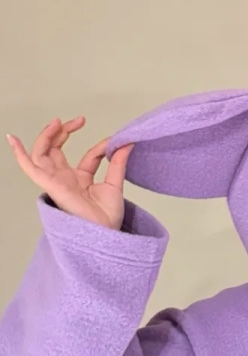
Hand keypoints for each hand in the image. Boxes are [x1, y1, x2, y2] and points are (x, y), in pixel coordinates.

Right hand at [7, 118, 132, 230]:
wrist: (106, 234)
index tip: (113, 141)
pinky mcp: (51, 186)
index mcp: (80, 180)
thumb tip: (127, 142)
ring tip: (56, 123)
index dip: (98, 145)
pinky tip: (13, 140)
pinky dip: (20, 154)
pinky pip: (31, 169)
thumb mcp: (115, 184)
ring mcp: (56, 182)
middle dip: (61, 133)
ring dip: (46, 136)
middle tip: (75, 121)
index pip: (86, 156)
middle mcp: (65, 180)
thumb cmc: (107, 218)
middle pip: (55, 151)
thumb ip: (118, 162)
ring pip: (41, 155)